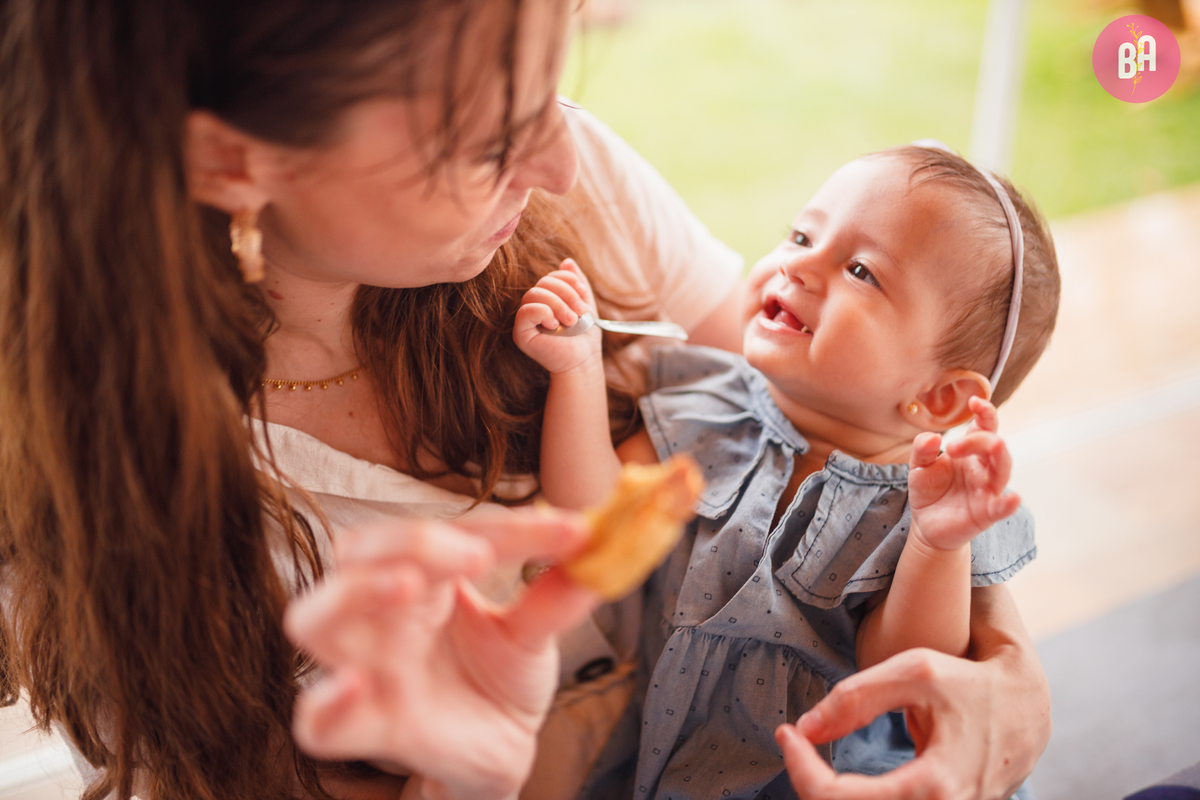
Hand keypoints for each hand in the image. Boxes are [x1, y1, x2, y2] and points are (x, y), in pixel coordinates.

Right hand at [284, 510, 598, 799]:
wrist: (501, 750)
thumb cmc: (501, 681)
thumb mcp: (534, 636)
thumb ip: (556, 598)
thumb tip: (599, 545)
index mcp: (427, 578)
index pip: (451, 534)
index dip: (510, 529)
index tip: (572, 532)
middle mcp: (385, 613)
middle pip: (356, 552)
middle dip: (406, 542)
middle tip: (473, 553)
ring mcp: (367, 666)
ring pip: (311, 618)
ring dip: (353, 593)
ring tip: (408, 588)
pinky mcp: (365, 726)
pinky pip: (313, 718)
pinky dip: (324, 701)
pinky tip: (357, 686)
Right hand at [513, 259, 601, 374]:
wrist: (584, 359)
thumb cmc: (584, 334)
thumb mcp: (584, 303)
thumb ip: (577, 283)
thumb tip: (567, 261)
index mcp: (548, 297)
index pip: (551, 276)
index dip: (568, 280)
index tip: (584, 294)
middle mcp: (534, 305)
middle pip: (543, 282)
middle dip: (566, 294)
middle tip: (579, 312)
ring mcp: (526, 319)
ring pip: (534, 294)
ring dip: (557, 304)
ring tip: (571, 320)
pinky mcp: (521, 333)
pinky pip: (525, 311)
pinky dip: (543, 312)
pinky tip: (554, 324)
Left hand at [776, 588, 1050, 799]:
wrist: (1026, 705)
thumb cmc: (969, 683)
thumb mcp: (915, 671)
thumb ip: (855, 697)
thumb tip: (805, 728)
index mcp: (934, 785)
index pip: (839, 799)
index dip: (800, 769)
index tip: (786, 734)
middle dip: (810, 786)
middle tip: (796, 748)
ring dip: (830, 795)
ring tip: (812, 762)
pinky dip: (851, 799)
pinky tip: (840, 780)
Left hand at [907, 397, 1019, 550]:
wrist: (926, 524)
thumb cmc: (929, 490)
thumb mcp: (918, 466)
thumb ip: (922, 449)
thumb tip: (932, 437)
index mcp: (970, 452)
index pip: (985, 428)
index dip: (985, 413)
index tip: (975, 401)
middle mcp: (983, 468)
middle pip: (995, 446)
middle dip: (980, 439)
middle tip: (952, 447)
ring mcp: (987, 490)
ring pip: (1002, 471)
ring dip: (999, 457)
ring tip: (995, 444)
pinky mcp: (986, 513)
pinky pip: (1001, 507)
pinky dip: (1008, 503)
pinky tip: (1013, 499)